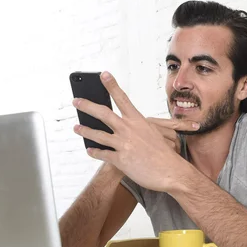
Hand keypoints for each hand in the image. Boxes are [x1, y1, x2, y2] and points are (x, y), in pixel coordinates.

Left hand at [73, 72, 197, 191]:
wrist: (170, 172)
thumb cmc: (164, 154)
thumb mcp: (153, 134)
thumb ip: (138, 129)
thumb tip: (124, 127)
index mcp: (138, 121)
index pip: (122, 98)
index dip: (111, 85)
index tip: (103, 75)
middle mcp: (128, 129)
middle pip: (103, 113)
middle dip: (87, 106)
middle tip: (76, 101)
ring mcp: (123, 144)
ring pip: (98, 134)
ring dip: (85, 130)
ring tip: (76, 128)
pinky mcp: (120, 160)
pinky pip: (102, 154)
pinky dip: (94, 152)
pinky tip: (89, 150)